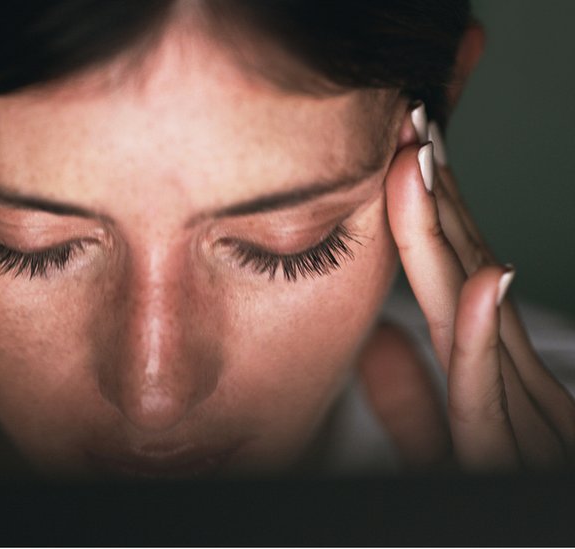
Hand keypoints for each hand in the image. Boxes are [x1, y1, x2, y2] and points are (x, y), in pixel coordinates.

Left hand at [359, 104, 574, 471]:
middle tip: (412, 129)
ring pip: (479, 321)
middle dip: (438, 205)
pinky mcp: (522, 455)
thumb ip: (419, 404)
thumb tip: (375, 345)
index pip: (455, 286)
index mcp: (492, 380)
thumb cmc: (512, 475)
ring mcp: (528, 419)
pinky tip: (483, 278)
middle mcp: (515, 387)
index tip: (405, 157)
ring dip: (452, 240)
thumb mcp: (457, 449)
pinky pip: (495, 398)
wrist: (535, 522)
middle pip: (467, 283)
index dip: (431, 221)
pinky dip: (487, 336)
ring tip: (425, 168)